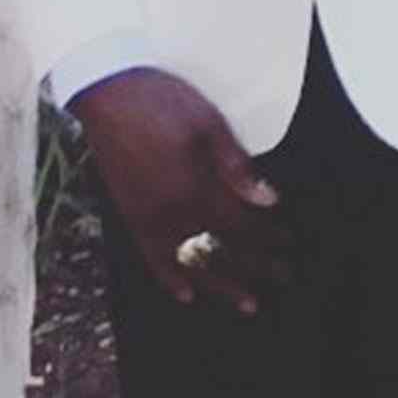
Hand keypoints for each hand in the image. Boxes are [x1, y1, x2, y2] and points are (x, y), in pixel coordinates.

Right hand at [72, 67, 287, 312]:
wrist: (108, 93)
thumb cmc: (164, 102)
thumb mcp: (209, 125)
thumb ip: (237, 167)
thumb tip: (267, 200)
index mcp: (197, 187)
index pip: (242, 224)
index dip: (268, 238)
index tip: (289, 245)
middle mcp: (173, 212)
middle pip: (223, 249)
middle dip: (256, 266)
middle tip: (283, 278)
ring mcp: (149, 218)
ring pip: (191, 263)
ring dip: (221, 284)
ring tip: (247, 303)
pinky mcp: (130, 215)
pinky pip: (151, 258)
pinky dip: (169, 279)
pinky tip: (186, 294)